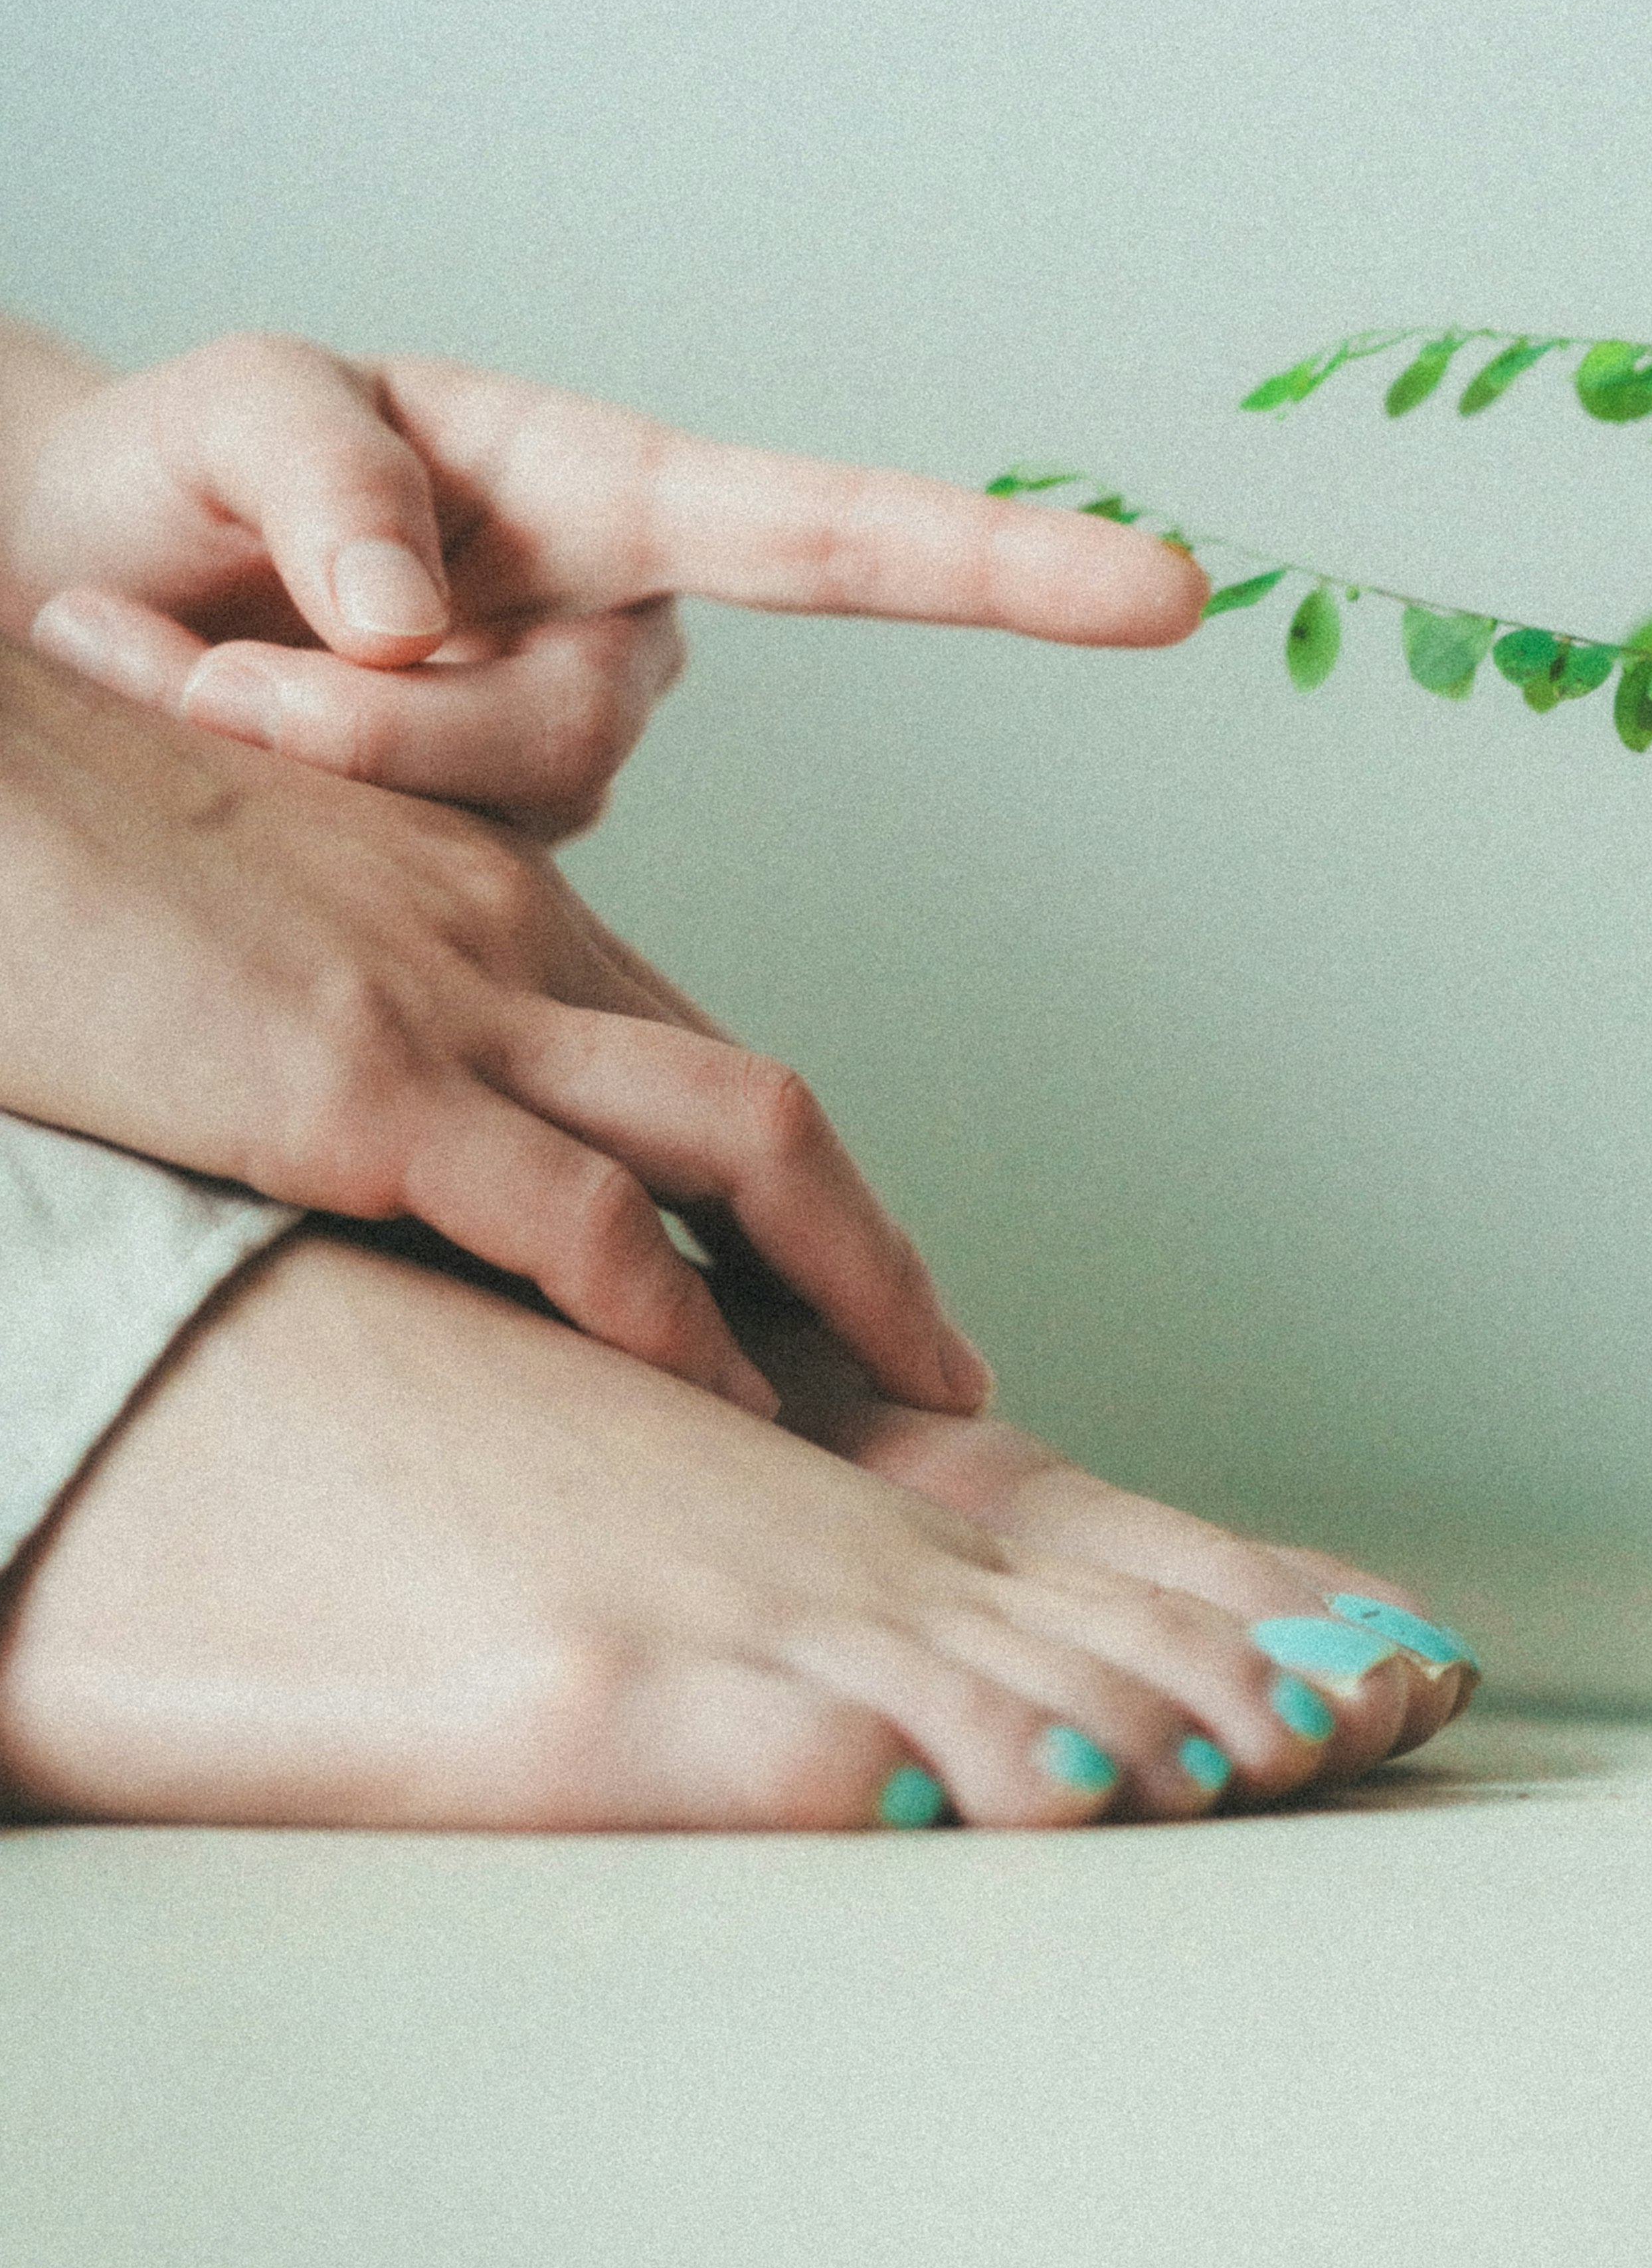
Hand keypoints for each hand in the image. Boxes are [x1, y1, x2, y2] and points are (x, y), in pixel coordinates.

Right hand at [0, 635, 993, 1419]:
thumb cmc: (40, 857)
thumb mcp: (224, 923)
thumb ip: (316, 1019)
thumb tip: (339, 1157)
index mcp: (467, 887)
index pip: (676, 1046)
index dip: (779, 1185)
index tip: (838, 1286)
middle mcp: (500, 926)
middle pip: (760, 1100)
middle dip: (874, 1248)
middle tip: (945, 1371)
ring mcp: (444, 997)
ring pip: (742, 1141)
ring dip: (852, 1285)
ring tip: (913, 1410)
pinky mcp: (361, 1079)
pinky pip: (585, 1221)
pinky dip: (680, 1325)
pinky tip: (729, 1406)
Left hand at [7, 334, 1201, 836]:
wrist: (75, 581)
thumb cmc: (186, 471)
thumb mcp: (236, 410)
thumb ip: (325, 478)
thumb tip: (420, 610)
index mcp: (604, 496)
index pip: (834, 535)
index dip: (1003, 566)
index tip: (1167, 589)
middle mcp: (609, 635)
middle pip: (573, 734)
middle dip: (378, 723)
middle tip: (189, 655)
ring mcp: (542, 764)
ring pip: (490, 827)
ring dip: (311, 759)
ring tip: (151, 657)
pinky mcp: (473, 871)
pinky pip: (412, 885)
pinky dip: (273, 801)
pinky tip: (173, 708)